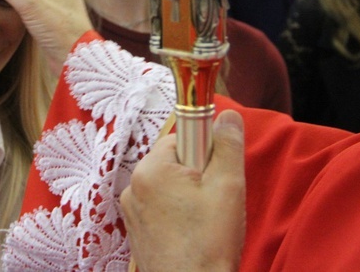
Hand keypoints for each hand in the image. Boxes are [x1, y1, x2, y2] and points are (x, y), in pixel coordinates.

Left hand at [121, 110, 245, 271]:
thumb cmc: (208, 243)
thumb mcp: (227, 186)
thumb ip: (227, 145)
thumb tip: (228, 115)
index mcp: (150, 169)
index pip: (180, 138)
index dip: (204, 153)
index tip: (214, 174)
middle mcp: (133, 186)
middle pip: (173, 161)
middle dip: (196, 175)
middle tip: (212, 202)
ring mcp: (132, 210)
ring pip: (167, 186)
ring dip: (186, 196)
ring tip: (202, 222)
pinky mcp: (135, 229)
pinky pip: (159, 207)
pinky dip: (175, 214)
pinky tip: (190, 233)